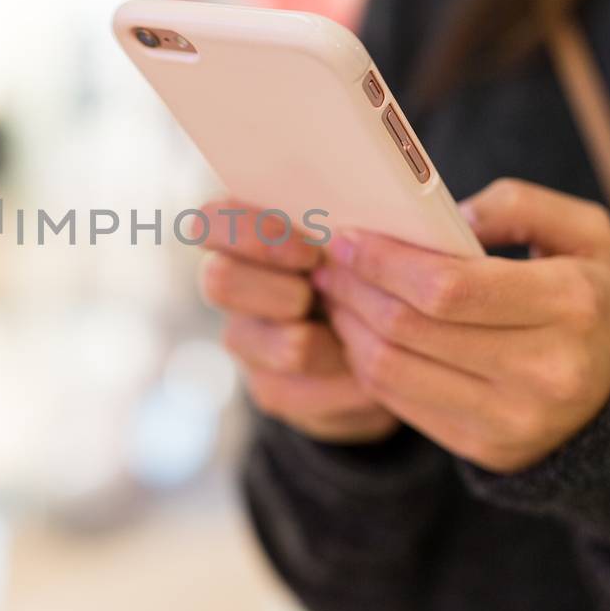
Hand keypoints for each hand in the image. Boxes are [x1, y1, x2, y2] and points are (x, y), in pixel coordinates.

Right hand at [195, 200, 399, 443]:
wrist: (399, 348)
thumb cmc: (377, 274)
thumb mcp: (366, 245)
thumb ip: (348, 231)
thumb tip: (354, 235)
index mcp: (250, 236)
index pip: (211, 221)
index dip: (250, 234)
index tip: (308, 253)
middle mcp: (235, 286)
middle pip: (217, 280)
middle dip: (279, 292)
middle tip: (327, 298)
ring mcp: (246, 340)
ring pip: (249, 341)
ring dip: (310, 342)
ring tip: (356, 338)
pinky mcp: (268, 388)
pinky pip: (288, 389)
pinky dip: (335, 385)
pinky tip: (364, 378)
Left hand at [311, 178, 609, 472]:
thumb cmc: (588, 293)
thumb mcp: (583, 231)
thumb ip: (517, 205)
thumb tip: (445, 218)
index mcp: (572, 304)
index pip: (449, 287)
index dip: (385, 261)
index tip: (348, 238)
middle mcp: (547, 371)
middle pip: (411, 328)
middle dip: (356, 288)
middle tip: (330, 262)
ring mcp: (514, 419)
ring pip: (393, 369)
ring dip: (350, 326)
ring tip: (337, 293)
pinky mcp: (485, 448)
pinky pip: (399, 404)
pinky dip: (367, 363)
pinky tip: (359, 331)